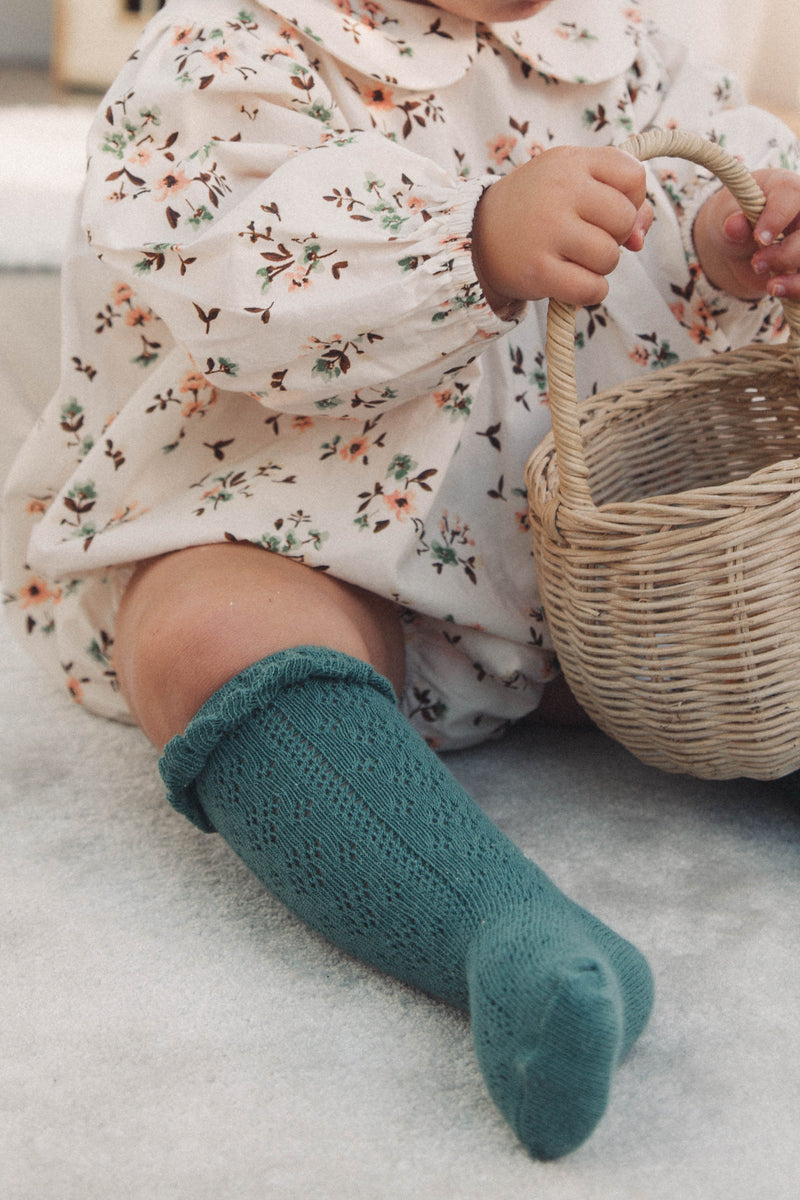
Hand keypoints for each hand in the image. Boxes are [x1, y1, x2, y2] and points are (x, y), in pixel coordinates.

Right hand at [471, 145, 652, 314]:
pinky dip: (591, 292)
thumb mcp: (570, 184)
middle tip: (586, 238)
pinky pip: (592, 289)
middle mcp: (560, 191)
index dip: (632, 200)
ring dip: (600, 266)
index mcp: (570, 162)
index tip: (608, 211)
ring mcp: (548, 231)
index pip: (633, 177)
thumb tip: (640, 236)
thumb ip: (618, 197)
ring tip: (574, 260)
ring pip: (610, 257)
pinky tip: (573, 283)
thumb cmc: (534, 208)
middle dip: (615, 236)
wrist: (475, 236)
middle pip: (624, 219)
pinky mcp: (539, 271)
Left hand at [692, 168, 799, 299]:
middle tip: (757, 263)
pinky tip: (780, 290)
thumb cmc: (738, 219)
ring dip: (796, 279)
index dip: (777, 218)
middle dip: (785, 255)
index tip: (759, 239)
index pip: (793, 195)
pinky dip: (797, 290)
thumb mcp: (728, 217)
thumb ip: (732, 222)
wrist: (741, 241)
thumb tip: (733, 225)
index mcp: (788, 189)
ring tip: (772, 286)